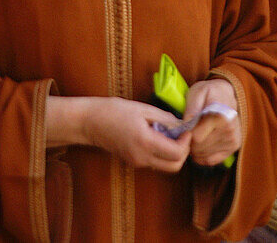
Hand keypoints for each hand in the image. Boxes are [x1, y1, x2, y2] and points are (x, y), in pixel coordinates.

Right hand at [46, 95, 190, 171]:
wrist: (90, 122)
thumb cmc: (114, 110)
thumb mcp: (143, 109)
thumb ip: (165, 118)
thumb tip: (182, 124)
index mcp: (146, 142)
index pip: (177, 153)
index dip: (186, 142)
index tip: (186, 128)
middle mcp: (142, 157)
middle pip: (175, 166)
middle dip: (183, 151)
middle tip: (181, 133)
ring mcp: (137, 162)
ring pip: (165, 166)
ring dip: (173, 153)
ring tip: (169, 133)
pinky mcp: (133, 162)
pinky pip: (155, 162)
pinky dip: (162, 153)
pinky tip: (157, 136)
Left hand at [184, 78, 240, 167]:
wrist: (226, 94)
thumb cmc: (208, 93)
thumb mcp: (197, 92)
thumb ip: (191, 108)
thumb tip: (186, 124)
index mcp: (220, 116)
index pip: (196, 137)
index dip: (186, 134)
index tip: (186, 126)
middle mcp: (229, 129)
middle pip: (199, 148)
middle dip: (190, 142)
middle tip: (189, 132)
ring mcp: (233, 139)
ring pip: (204, 155)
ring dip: (196, 149)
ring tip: (195, 136)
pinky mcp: (234, 146)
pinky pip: (212, 160)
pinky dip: (203, 156)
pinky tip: (200, 145)